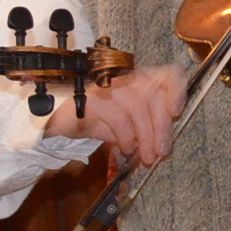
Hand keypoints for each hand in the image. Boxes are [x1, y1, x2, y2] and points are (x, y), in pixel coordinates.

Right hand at [47, 64, 183, 165]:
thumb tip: (165, 142)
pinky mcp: (92, 96)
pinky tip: (123, 149)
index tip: (176, 113)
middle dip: (161, 128)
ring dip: (144, 138)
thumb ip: (147, 123)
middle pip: (154, 95)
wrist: (55, 118)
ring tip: (145, 157)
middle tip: (161, 152)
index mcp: (137, 76)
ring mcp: (106, 83)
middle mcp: (124, 74)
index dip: (176, 90)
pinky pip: (118, 117)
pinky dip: (124, 137)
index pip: (167, 73)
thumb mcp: (127, 122)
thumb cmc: (96, 118)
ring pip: (138, 109)